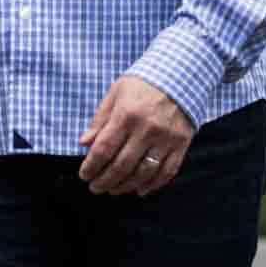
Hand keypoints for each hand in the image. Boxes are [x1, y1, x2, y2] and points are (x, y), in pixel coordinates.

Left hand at [78, 75, 194, 196]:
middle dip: (105, 180)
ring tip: (113, 190)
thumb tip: (84, 143)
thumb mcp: (115, 94)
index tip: (84, 175)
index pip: (104, 149)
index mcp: (126, 115)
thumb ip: (100, 120)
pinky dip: (153, 185)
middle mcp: (146, 129)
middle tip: (95, 187)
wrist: (180, 76)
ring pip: (143, 173)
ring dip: (125, 186)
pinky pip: (167, 172)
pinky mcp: (181, 144)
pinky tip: (140, 190)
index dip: (91, 166)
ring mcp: (166, 139)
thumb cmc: (141, 84)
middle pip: (122, 165)